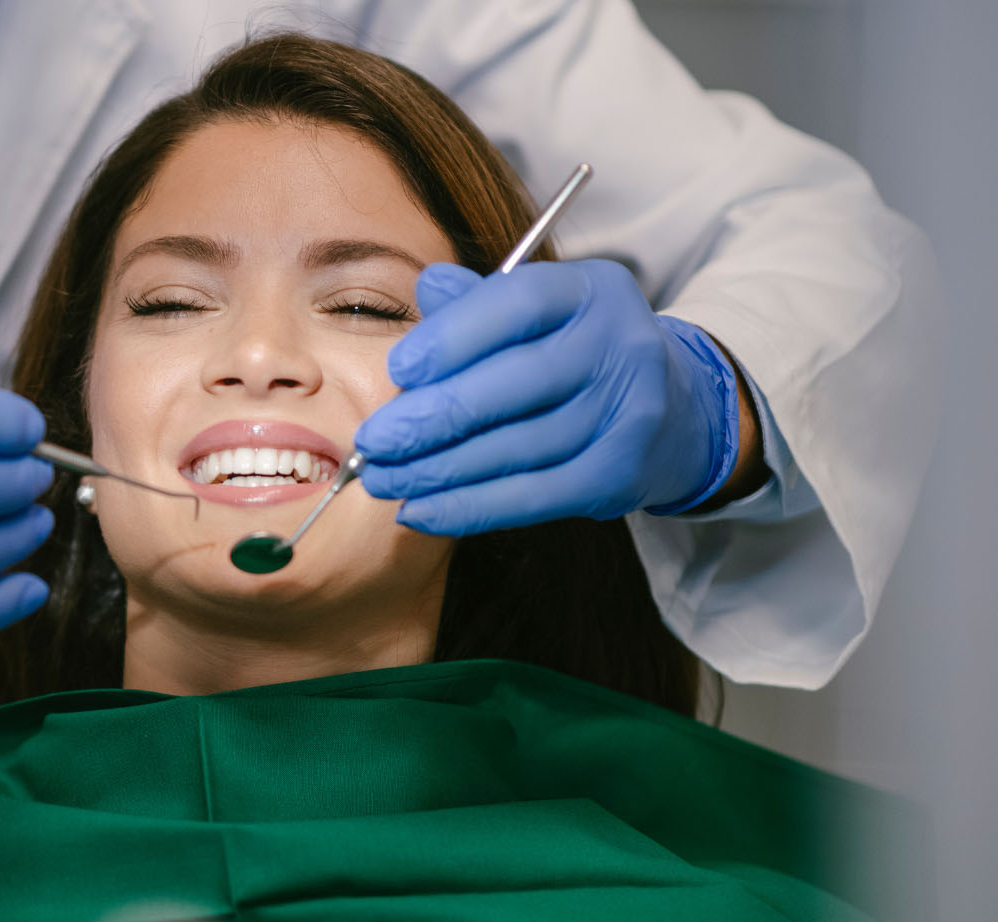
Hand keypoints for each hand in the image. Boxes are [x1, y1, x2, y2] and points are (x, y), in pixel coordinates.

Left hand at [354, 260, 739, 534]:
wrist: (672, 410)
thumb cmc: (572, 352)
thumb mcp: (536, 313)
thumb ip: (478, 303)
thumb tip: (427, 287)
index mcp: (590, 290)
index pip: (519, 304)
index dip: (454, 337)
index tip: (398, 368)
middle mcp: (619, 345)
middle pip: (516, 383)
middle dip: (433, 416)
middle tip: (372, 442)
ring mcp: (628, 412)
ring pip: (518, 447)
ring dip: (438, 470)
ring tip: (383, 479)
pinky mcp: (620, 473)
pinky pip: (533, 496)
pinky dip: (469, 507)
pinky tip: (419, 511)